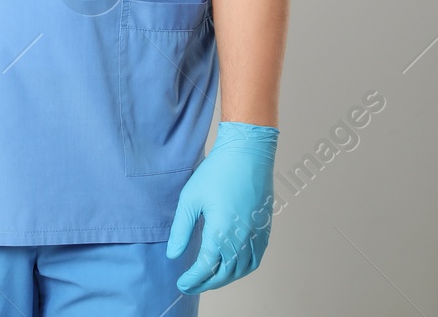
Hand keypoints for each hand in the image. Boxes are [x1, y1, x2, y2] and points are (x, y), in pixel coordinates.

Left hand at [166, 121, 277, 292]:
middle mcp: (242, 238)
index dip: (193, 279)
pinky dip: (242, 269)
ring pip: (241, 270)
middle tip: (191, 285)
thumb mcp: (190, 199)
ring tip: (209, 278)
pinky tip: (232, 266)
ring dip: (225, 278)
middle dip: (206, 283)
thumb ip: (181, 230)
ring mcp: (256, 235)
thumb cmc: (217, 172)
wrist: (247, 154)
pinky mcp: (264, 230)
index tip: (181, 283)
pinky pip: (255, 260)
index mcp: (221, 232)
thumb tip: (173, 254)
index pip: (206, 268)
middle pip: (225, 274)